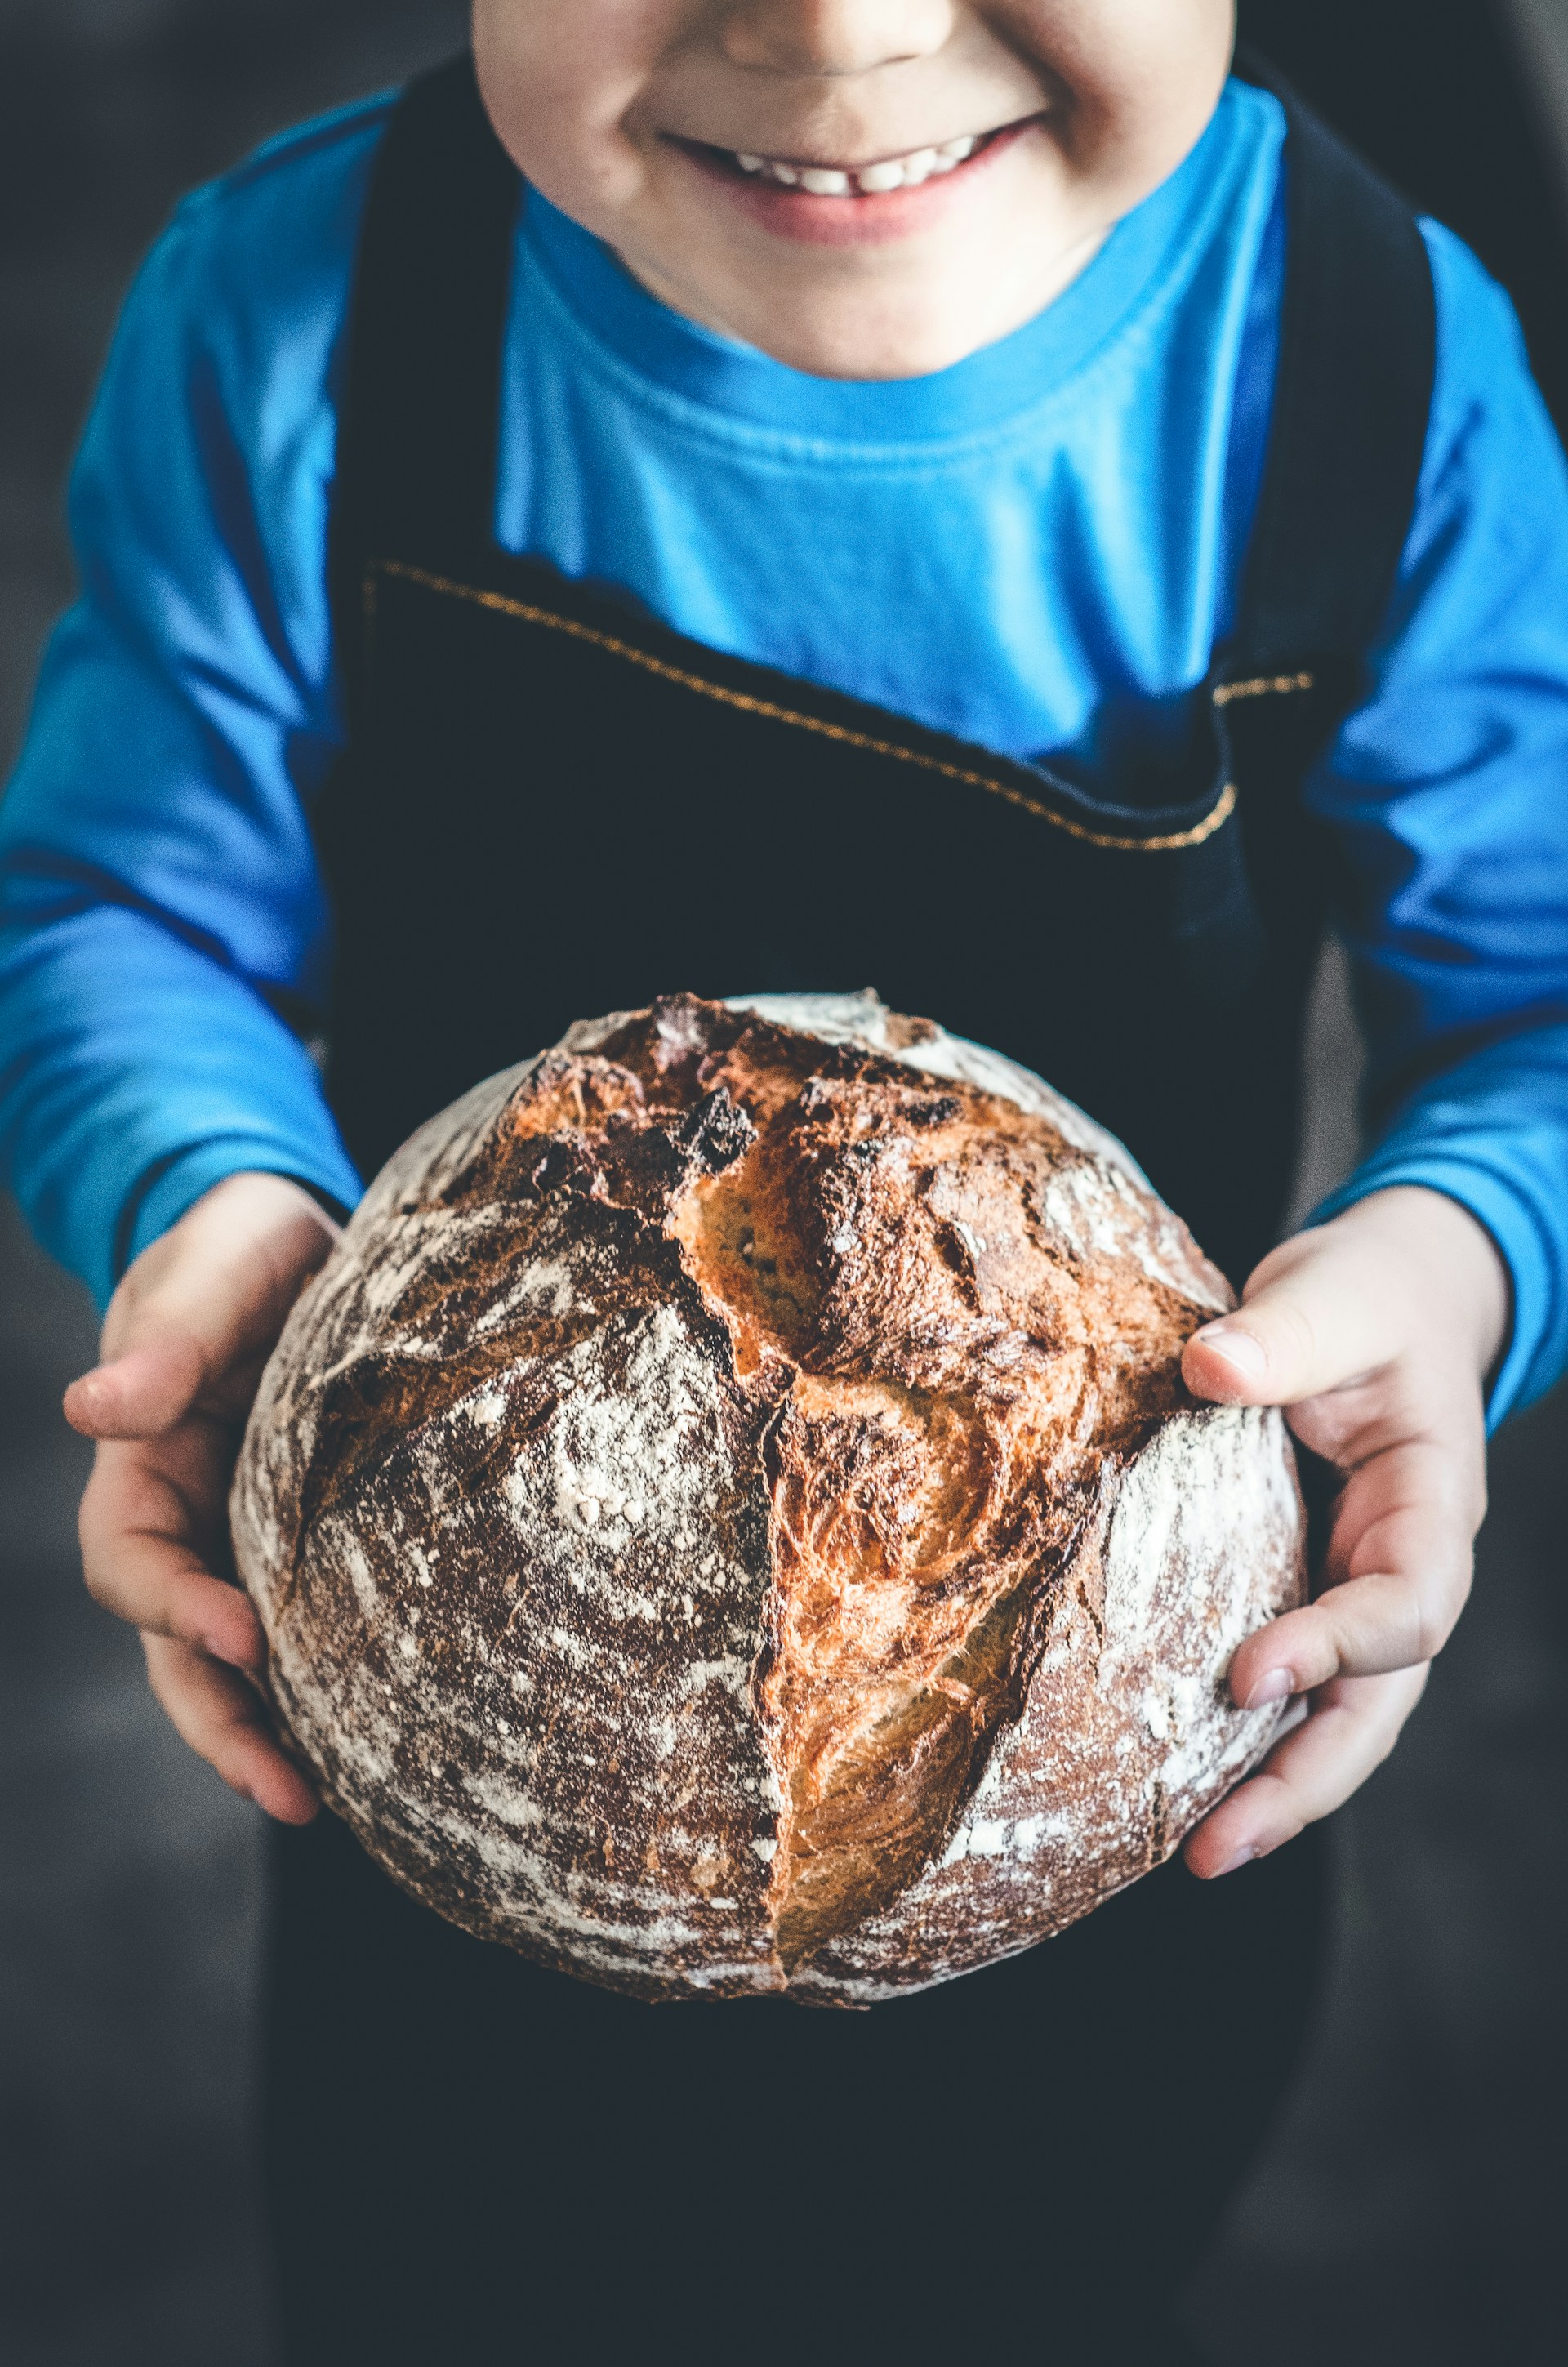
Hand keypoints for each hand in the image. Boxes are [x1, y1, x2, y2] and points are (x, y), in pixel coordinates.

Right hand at [64, 1171, 341, 1823]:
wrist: (295, 1240)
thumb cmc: (239, 1250)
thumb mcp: (209, 1276)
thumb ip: (166, 1341)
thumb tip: (89, 1408)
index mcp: (143, 1465)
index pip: (132, 1561)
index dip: (173, 1607)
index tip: (240, 1636)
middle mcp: (188, 1520)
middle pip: (179, 1649)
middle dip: (223, 1725)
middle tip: (289, 1791)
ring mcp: (247, 1538)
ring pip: (240, 1661)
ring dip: (271, 1732)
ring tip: (324, 1802)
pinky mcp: (313, 1541)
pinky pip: (312, 1624)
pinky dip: (328, 1683)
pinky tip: (385, 1735)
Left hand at [1179, 1185, 1507, 1878]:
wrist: (1376, 1301)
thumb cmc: (1364, 1299)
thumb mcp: (1336, 1295)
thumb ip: (1285, 1335)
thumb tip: (1209, 1366)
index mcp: (1432, 1507)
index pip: (1407, 1603)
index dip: (1338, 1648)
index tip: (1248, 1671)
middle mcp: (1399, 1570)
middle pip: (1377, 1703)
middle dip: (1306, 1779)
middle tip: (1219, 1846)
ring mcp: (1350, 1593)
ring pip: (1333, 1716)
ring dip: (1269, 1786)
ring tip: (1196, 1857)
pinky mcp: (1295, 1595)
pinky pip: (1277, 1685)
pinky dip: (1233, 1742)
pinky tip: (1168, 1792)